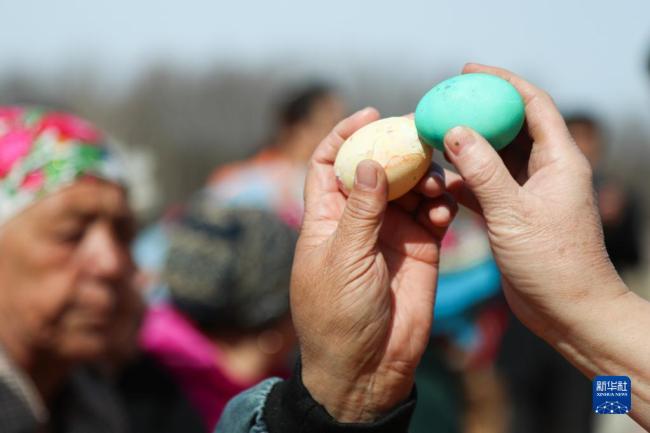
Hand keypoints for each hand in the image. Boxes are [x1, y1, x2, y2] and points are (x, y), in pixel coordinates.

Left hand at [291, 108, 455, 421]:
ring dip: (424, 176)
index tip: (370, 116)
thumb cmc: (338, 316)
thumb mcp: (342, 259)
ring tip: (435, 183)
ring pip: (410, 186)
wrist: (368, 365)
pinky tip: (445, 208)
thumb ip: (360, 211)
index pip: (330, 163)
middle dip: (396, 148)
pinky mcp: (421, 247)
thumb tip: (370, 163)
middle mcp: (360, 219)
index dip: (344, 135)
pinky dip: (442, 203)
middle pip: (377, 167)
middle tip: (421, 135)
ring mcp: (392, 231)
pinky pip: (435, 212)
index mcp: (328, 218)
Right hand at [441, 63, 625, 338]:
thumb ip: (483, 171)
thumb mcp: (513, 212)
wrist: (568, 311)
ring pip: (495, 157)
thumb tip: (453, 131)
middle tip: (444, 102)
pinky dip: (464, 180)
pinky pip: (486, 186)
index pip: (532, 104)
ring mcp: (529, 193)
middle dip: (479, 112)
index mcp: (559, 160)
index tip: (468, 72)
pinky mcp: (514, 214)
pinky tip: (440, 180)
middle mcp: (546, 170)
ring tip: (434, 136)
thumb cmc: (552, 262)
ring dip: (468, 147)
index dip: (502, 82)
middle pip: (511, 126)